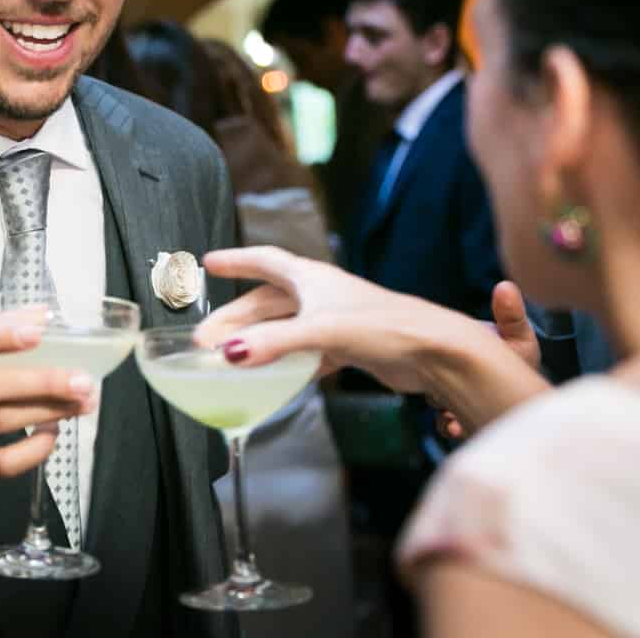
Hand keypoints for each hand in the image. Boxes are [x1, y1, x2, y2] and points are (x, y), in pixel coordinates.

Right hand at [202, 247, 548, 433]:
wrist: (434, 351)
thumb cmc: (386, 326)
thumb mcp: (322, 330)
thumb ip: (275, 343)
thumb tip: (229, 354)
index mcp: (312, 278)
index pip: (264, 261)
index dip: (236, 261)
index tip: (208, 264)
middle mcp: (321, 295)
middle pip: (266, 302)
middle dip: (234, 317)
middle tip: (205, 337)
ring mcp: (334, 320)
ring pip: (283, 328)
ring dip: (256, 341)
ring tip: (229, 358)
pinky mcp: (347, 346)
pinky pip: (304, 351)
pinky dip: (285, 362)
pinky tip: (275, 378)